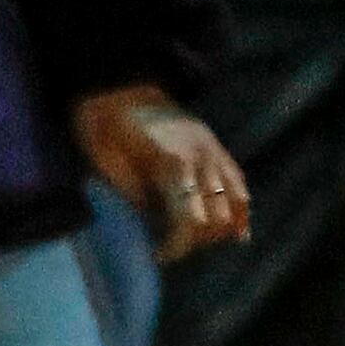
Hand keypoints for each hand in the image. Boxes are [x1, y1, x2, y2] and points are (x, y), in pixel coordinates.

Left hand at [75, 85, 248, 260]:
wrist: (121, 88)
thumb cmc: (106, 131)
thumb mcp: (107, 167)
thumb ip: (136, 198)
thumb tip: (155, 226)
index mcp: (173, 163)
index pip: (190, 221)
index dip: (177, 247)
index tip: (158, 256)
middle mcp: (202, 157)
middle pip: (217, 218)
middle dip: (195, 241)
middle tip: (169, 247)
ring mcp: (214, 151)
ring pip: (236, 202)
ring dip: (218, 229)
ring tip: (194, 240)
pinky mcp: (218, 148)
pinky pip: (238, 183)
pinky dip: (239, 209)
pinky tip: (235, 231)